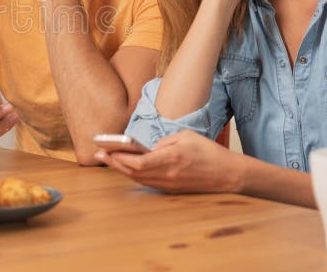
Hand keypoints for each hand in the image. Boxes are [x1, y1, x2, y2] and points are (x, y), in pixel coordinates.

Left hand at [94, 129, 243, 194]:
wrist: (228, 175)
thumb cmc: (208, 152)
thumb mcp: (185, 136)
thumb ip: (163, 142)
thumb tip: (148, 149)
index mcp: (170, 159)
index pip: (137, 162)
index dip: (118, 157)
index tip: (105, 149)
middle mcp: (167, 175)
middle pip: (132, 172)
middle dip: (113, 163)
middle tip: (98, 154)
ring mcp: (168, 185)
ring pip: (137, 179)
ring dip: (120, 170)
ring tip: (107, 159)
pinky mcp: (171, 189)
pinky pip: (146, 182)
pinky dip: (133, 174)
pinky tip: (125, 167)